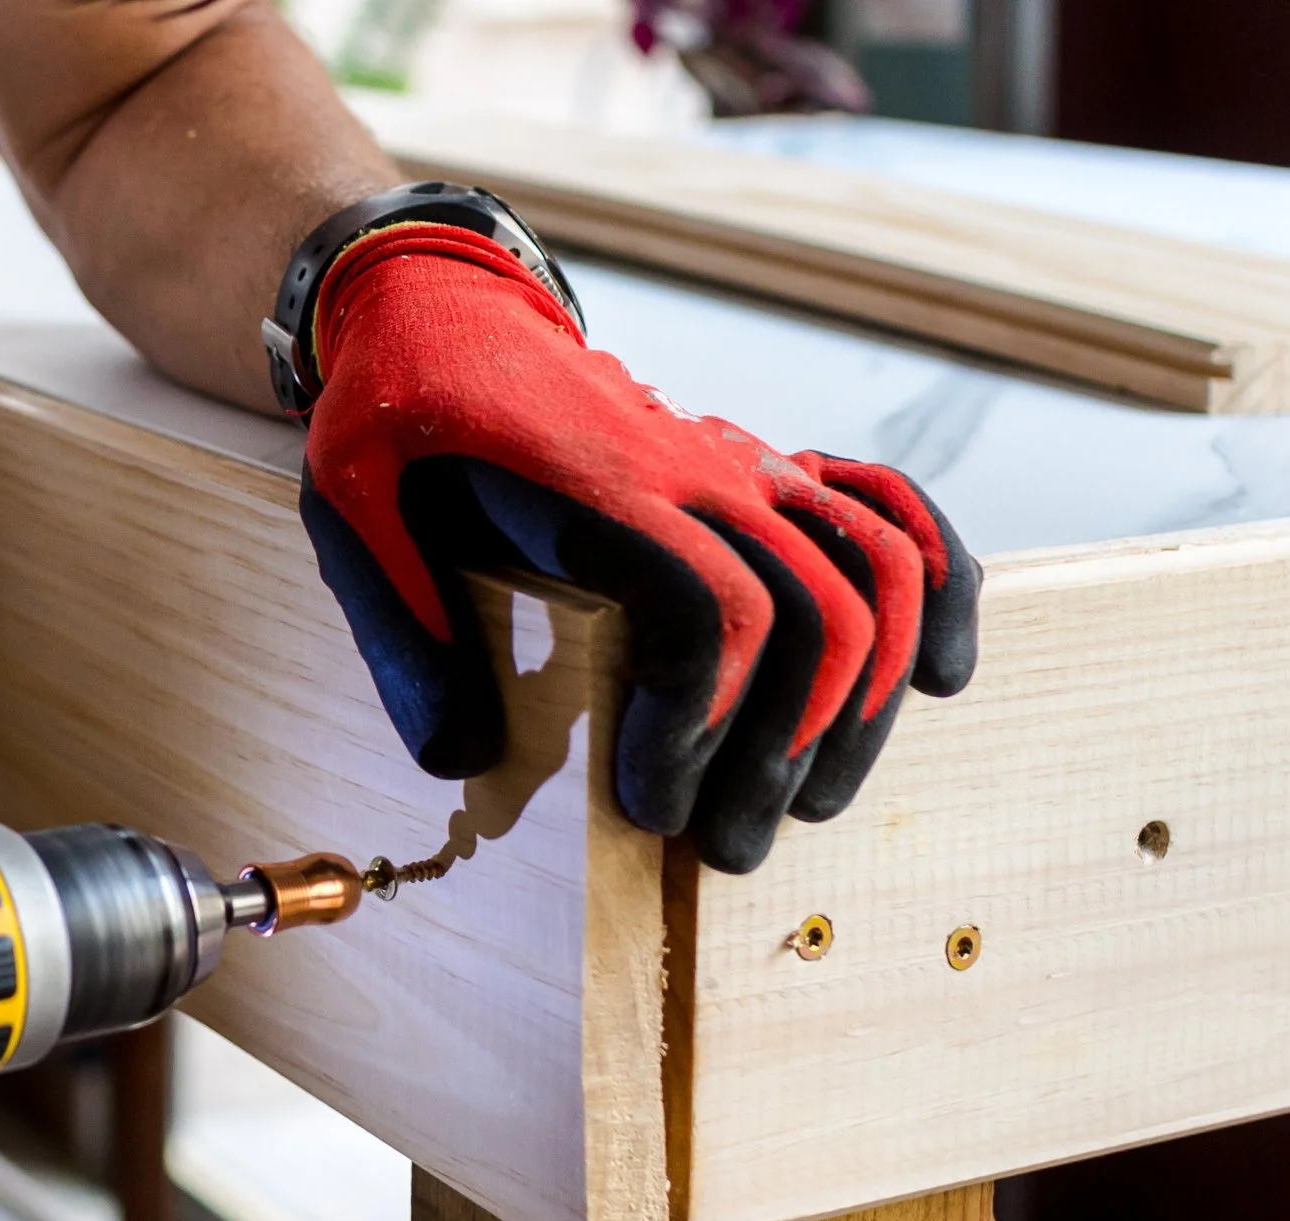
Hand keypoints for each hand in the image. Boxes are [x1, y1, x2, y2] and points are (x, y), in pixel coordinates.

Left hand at [297, 222, 979, 871]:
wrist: (437, 305)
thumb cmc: (391, 414)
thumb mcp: (350, 514)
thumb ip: (402, 633)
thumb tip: (464, 763)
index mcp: (599, 484)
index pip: (712, 610)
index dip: (699, 727)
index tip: (649, 805)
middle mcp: (698, 469)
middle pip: (812, 613)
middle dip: (782, 750)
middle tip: (723, 846)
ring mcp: (744, 463)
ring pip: (872, 576)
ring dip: (858, 705)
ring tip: (803, 803)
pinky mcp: (763, 467)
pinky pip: (890, 510)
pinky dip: (939, 585)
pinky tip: (938, 674)